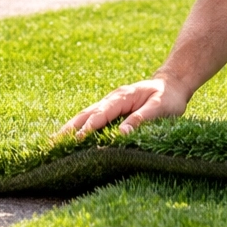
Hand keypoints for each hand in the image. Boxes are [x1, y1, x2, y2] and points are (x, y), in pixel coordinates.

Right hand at [57, 77, 189, 138]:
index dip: (88, 128)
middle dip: (69, 128)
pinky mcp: (112, 110)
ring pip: (86, 115)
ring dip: (71, 128)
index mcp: (121, 97)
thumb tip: (121, 134)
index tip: (77, 141)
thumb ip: (140, 119)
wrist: (172, 84)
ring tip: (55, 142)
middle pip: (86, 114)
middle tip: (53, 142)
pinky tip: (72, 137)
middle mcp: (112, 99)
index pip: (100, 114)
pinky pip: (92, 118)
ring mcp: (110, 104)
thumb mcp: (159, 108)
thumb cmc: (168, 97)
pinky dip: (80, 127)